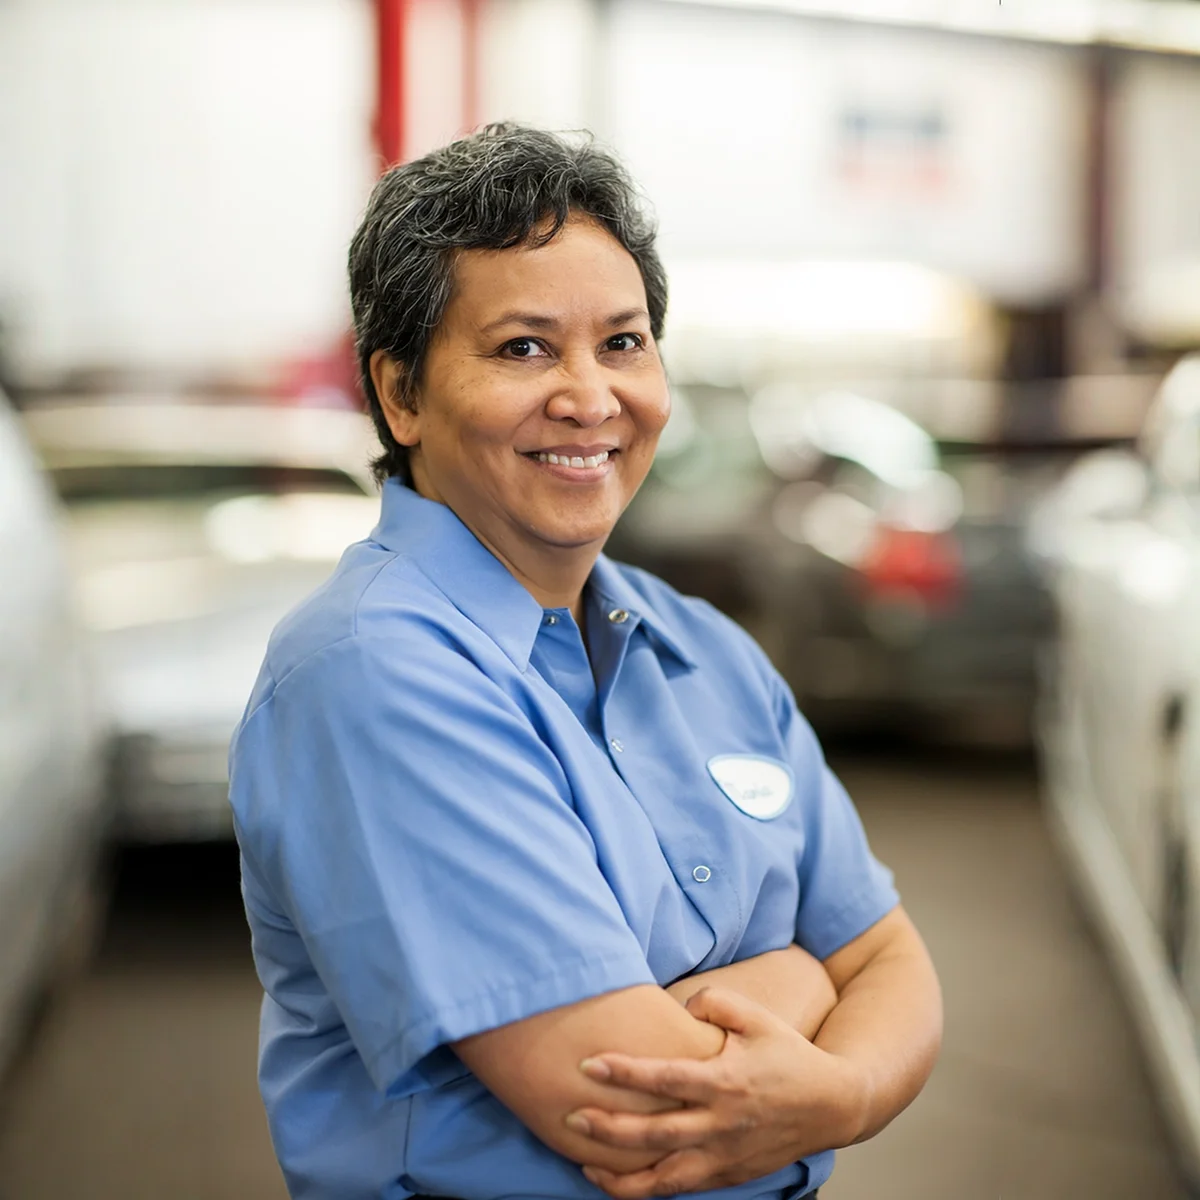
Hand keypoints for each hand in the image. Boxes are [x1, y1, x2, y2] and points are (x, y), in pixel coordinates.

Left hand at [567, 987, 867, 1198]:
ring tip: (584, 1166)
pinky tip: (619, 1182)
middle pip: (654, 1134)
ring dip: (621, 1177)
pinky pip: (680, 1190)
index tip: (589, 1064)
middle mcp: (721, 1124)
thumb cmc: (787, 1054)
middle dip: (608, 1129)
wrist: (831, 1105)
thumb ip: (714, 1002)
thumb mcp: (756, 1016)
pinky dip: (647, 1190)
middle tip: (571, 1117)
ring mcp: (724, 1157)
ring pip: (664, 1178)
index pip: (664, 1078)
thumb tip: (678, 1005)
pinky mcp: (728, 1177)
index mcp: (725, 1081)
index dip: (624, 1073)